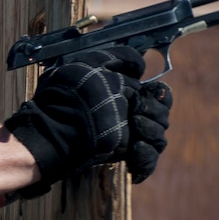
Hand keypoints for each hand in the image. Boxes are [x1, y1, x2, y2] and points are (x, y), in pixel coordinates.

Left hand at [5, 46, 172, 190]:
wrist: (55, 122)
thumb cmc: (70, 91)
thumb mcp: (91, 63)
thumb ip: (119, 57)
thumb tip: (141, 66)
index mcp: (128, 97)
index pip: (160, 96)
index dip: (160, 94)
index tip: (150, 91)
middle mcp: (131, 117)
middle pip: (162, 117)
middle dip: (155, 112)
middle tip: (136, 111)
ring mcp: (129, 139)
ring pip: (159, 140)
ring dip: (152, 131)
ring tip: (135, 124)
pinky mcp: (123, 158)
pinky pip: (148, 162)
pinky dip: (147, 157)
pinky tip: (136, 148)